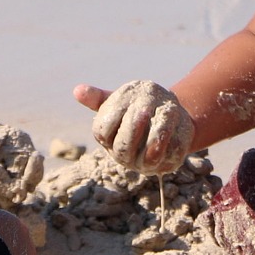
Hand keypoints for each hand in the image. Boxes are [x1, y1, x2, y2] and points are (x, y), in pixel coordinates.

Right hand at [72, 79, 194, 174]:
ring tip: (166, 111)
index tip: (128, 102)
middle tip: (145, 108)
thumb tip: (77, 90)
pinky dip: (175, 137)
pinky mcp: (168, 162)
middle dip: (135, 126)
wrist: (168, 116)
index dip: (114, 118)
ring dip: (158, 131)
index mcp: (109, 140)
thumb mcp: (121, 98)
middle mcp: (125, 156)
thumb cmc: (138, 105)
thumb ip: (100, 98)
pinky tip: (177, 123)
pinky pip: (171, 154)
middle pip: (124, 148)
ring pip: (151, 155)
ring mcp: (146, 163)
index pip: (102, 133)